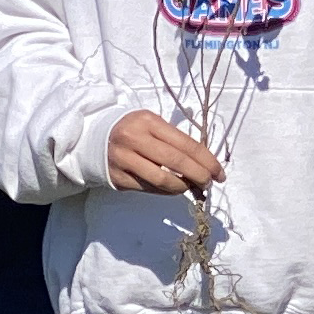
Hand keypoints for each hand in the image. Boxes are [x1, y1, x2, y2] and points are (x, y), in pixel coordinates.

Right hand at [107, 110, 224, 194]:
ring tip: (192, 187)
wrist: (94, 138)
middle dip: (199, 175)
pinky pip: (149, 188)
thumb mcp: (152, 125)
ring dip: (183, 187)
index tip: (219, 172)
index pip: (186, 144)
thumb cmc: (133, 131)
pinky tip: (174, 189)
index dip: (207, 160)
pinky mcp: (118, 177)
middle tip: (209, 183)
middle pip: (176, 162)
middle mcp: (135, 139)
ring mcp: (124, 159)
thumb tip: (205, 164)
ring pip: (162, 180)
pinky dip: (166, 191)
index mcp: (149, 122)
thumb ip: (175, 141)